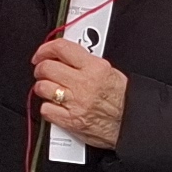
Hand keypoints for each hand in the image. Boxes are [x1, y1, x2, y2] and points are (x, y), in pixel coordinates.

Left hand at [31, 33, 128, 150]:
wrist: (131, 123)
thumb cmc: (123, 99)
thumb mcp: (110, 71)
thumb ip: (86, 62)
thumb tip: (65, 55)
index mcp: (95, 67)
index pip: (61, 48)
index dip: (45, 49)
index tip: (41, 53)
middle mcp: (84, 84)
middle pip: (47, 68)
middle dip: (41, 68)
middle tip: (43, 71)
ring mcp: (75, 103)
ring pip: (42, 87)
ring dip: (42, 87)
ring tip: (50, 89)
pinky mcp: (70, 121)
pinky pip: (46, 109)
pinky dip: (47, 107)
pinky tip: (55, 106)